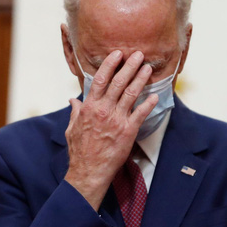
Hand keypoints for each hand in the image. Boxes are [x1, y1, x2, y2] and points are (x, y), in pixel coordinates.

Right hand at [64, 50, 157, 209]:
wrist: (89, 171)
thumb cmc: (79, 151)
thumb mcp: (71, 128)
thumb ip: (75, 112)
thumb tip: (73, 100)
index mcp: (89, 107)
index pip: (100, 80)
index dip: (110, 65)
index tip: (118, 54)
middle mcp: (103, 110)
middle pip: (119, 83)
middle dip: (129, 66)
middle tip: (139, 55)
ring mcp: (117, 120)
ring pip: (131, 94)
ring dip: (141, 79)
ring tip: (148, 68)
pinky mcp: (128, 132)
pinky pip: (141, 114)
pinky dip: (149, 103)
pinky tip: (155, 95)